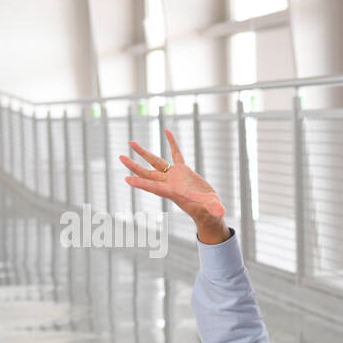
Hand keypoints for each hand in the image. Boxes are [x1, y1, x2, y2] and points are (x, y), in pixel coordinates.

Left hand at [120, 129, 229, 243]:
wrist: (209, 209)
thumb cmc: (209, 211)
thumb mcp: (212, 209)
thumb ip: (215, 208)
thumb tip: (221, 211)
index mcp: (173, 192)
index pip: (155, 187)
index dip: (142, 184)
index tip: (127, 180)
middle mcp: (170, 183)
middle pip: (148, 174)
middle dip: (134, 166)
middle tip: (121, 157)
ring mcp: (175, 176)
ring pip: (156, 163)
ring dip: (143, 153)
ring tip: (131, 143)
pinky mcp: (183, 170)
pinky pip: (176, 154)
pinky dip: (172, 143)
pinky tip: (167, 131)